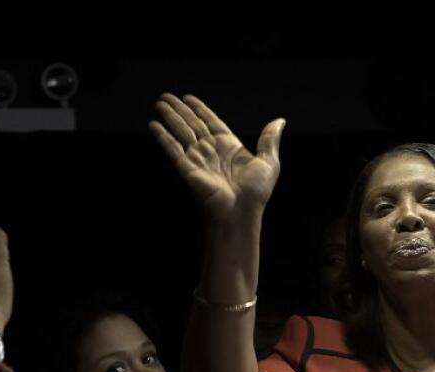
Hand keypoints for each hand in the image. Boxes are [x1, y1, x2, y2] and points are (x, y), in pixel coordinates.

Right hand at [149, 93, 283, 220]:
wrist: (240, 212)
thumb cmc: (256, 192)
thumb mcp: (269, 162)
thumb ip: (269, 140)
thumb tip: (280, 121)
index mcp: (230, 146)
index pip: (211, 122)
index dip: (200, 109)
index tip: (188, 98)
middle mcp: (212, 150)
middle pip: (192, 123)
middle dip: (180, 110)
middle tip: (167, 97)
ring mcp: (198, 158)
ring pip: (181, 131)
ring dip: (170, 117)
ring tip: (159, 103)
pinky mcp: (186, 168)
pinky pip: (172, 148)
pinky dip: (162, 136)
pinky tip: (154, 124)